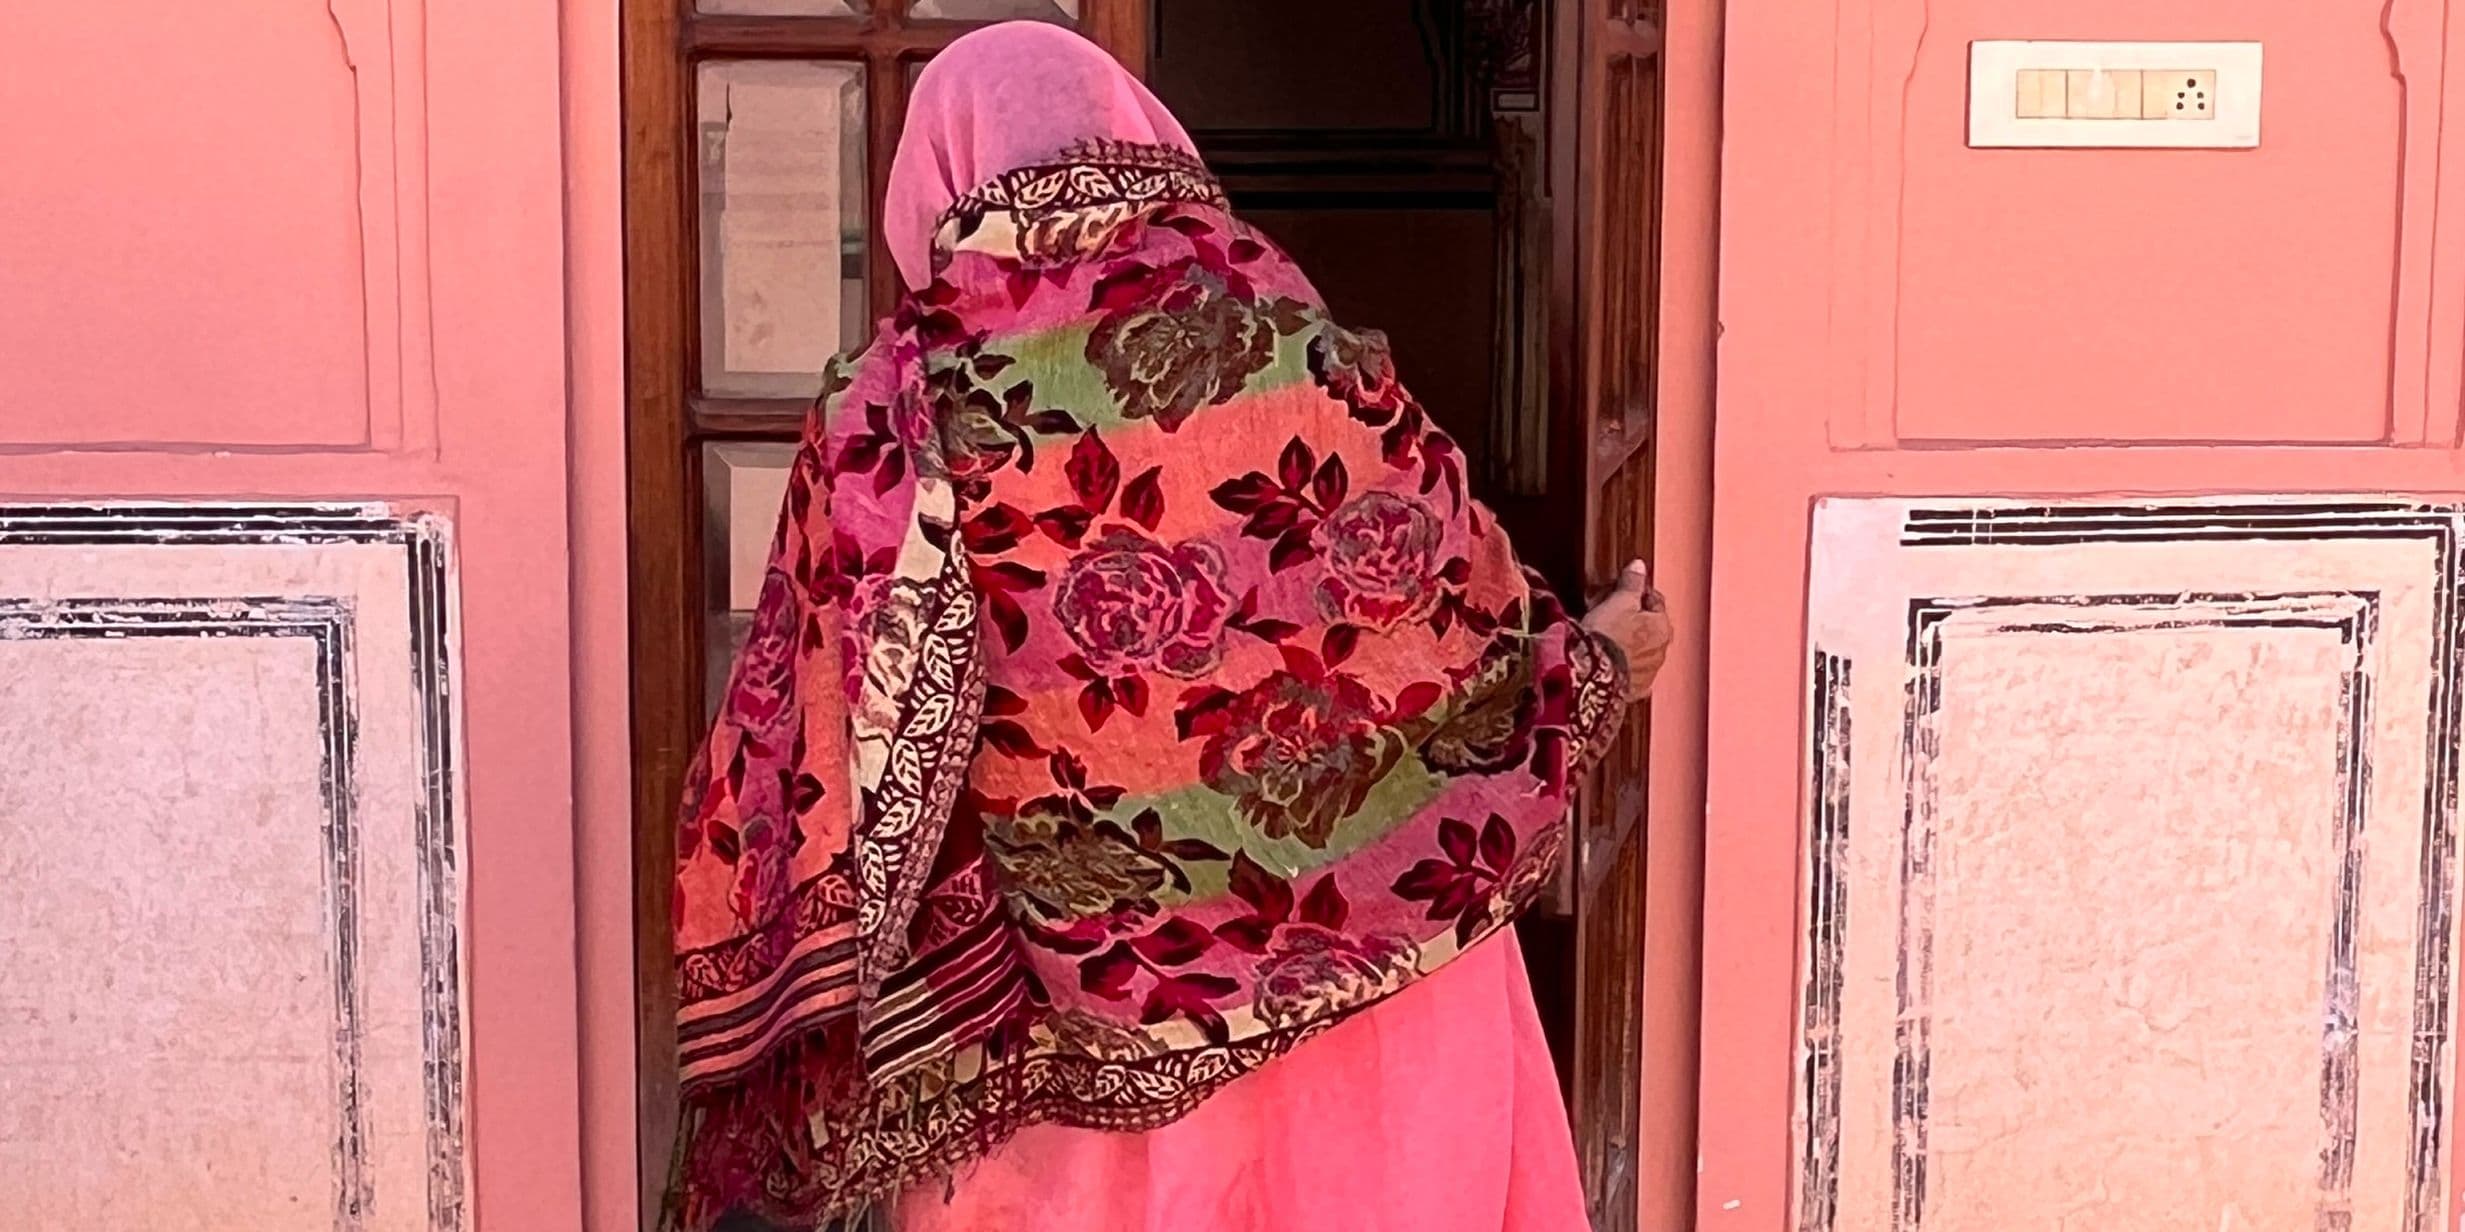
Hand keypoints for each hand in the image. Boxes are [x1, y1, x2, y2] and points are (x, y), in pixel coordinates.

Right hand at [1582, 561, 1672, 703]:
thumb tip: (1639, 566)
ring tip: (1604, 637)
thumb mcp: (1618, 601)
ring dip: (1628, 644)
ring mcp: (1648, 674)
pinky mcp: (1632, 691)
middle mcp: (1661, 652)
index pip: (1655, 602)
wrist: (1590, 676)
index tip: (1622, 590)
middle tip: (1610, 612)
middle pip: (1650, 628)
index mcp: (1662, 628)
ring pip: (1641, 652)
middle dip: (1634, 619)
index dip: (1637, 593)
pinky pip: (1629, 673)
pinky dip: (1621, 665)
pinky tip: (1606, 661)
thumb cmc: (1607, 636)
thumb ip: (1632, 583)